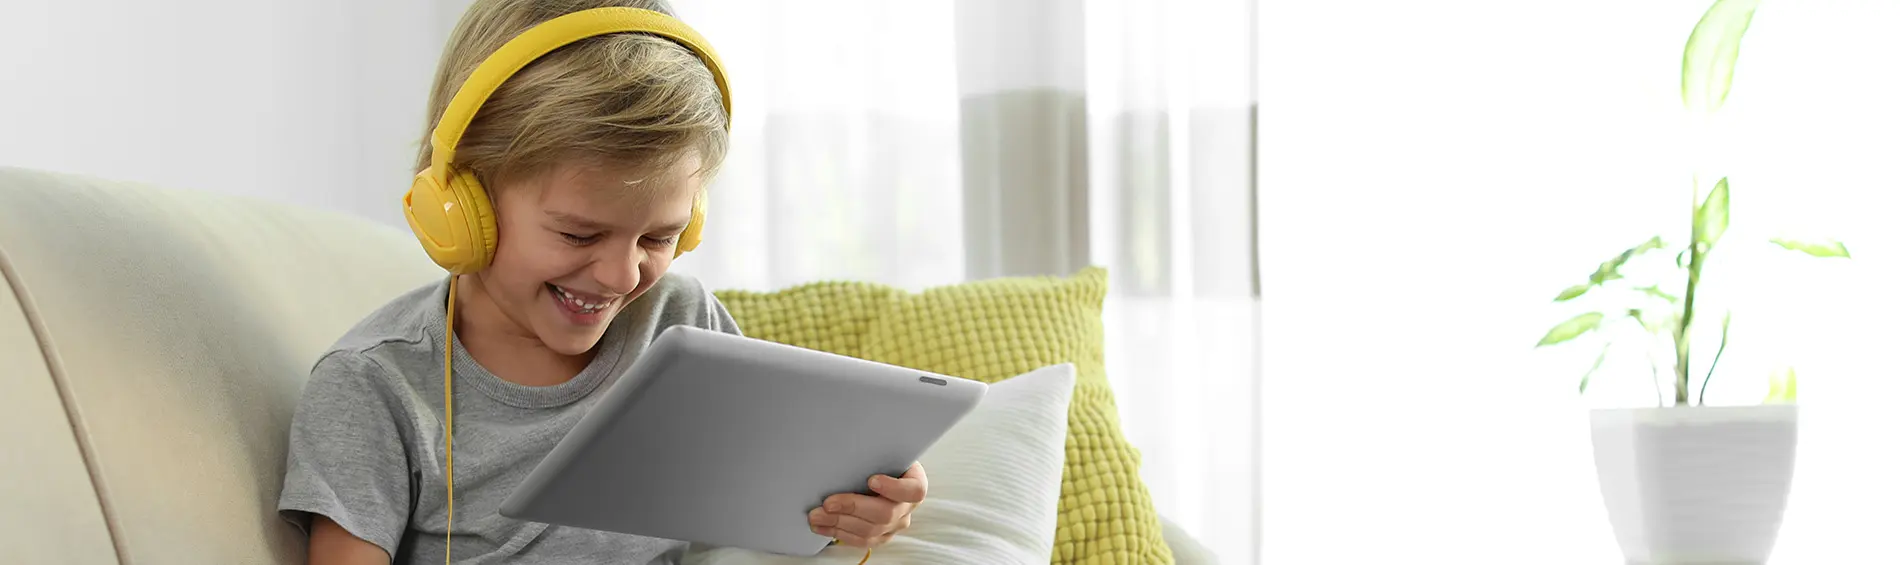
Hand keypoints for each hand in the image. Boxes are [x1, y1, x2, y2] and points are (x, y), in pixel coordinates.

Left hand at [808, 462, 927, 547]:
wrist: (880, 471)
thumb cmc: (880, 459)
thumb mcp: (883, 450)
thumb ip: (873, 452)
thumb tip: (847, 444)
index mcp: (915, 483)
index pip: (913, 490)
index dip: (894, 488)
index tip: (871, 480)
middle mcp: (907, 507)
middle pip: (885, 514)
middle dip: (852, 508)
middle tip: (828, 503)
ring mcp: (894, 525)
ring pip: (870, 531)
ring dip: (839, 523)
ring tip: (816, 516)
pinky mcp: (880, 536)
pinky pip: (860, 540)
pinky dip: (838, 533)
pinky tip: (821, 526)